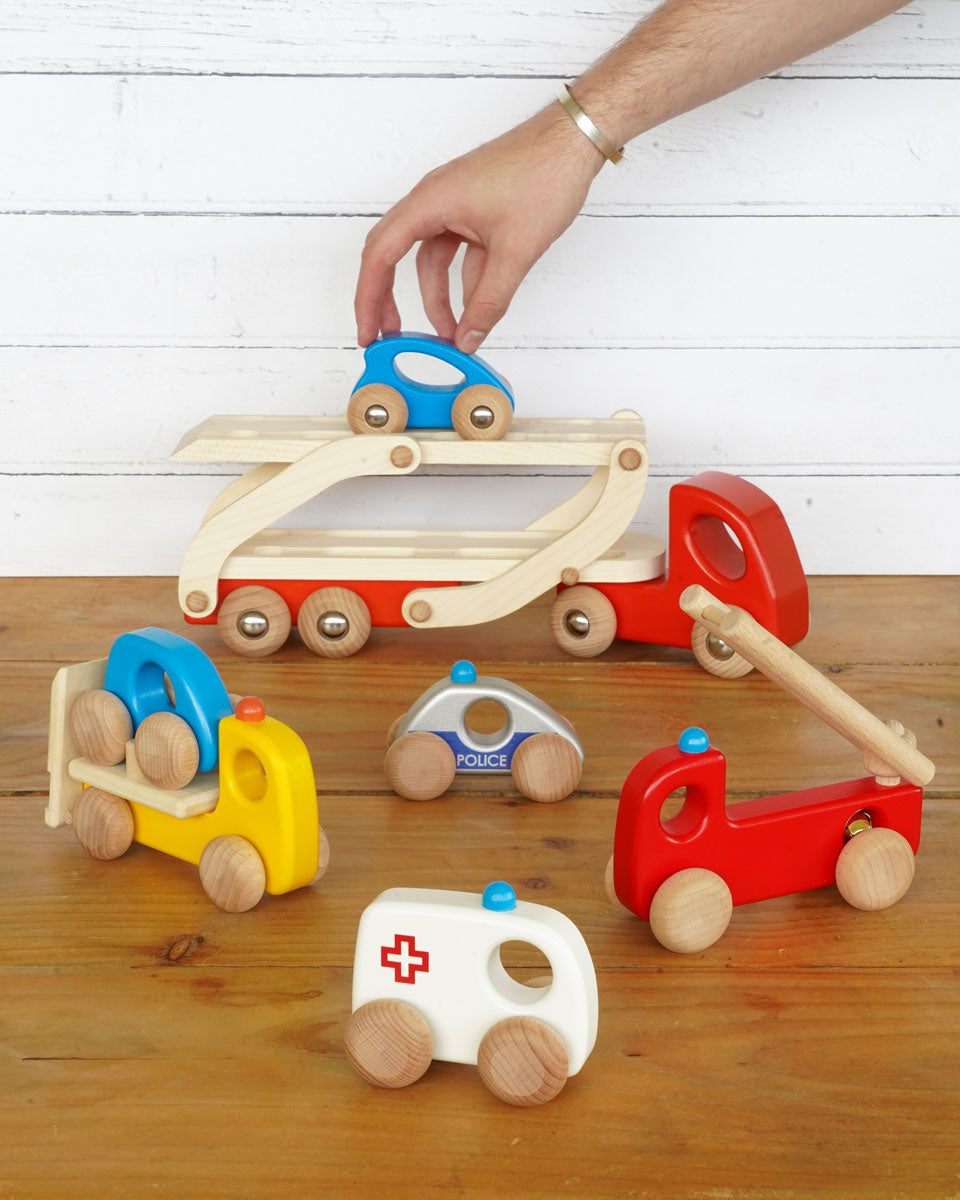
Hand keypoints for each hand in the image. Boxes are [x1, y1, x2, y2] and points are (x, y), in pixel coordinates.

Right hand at [355, 102, 603, 352]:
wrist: (575, 140)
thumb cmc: (544, 173)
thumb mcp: (514, 252)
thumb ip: (488, 302)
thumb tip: (468, 338)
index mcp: (430, 202)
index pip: (380, 256)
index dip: (368, 299)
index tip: (368, 332)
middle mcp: (434, 200)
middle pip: (394, 257)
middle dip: (390, 300)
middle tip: (389, 337)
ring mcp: (453, 204)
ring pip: (431, 260)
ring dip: (437, 297)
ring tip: (449, 334)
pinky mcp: (474, 210)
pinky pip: (457, 253)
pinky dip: (462, 282)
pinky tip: (472, 309)